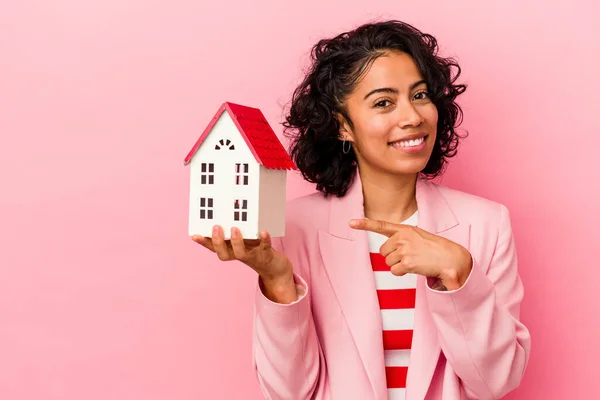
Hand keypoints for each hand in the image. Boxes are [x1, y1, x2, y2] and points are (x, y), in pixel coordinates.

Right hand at [192, 226, 296, 302]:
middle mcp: (239, 254)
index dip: (204, 242)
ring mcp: (252, 255)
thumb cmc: (257, 250)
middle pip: (223, 254)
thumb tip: (228, 209)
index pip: (214, 248)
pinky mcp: (266, 254)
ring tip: (235, 229)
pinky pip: (264, 247)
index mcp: (231, 250)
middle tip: (216, 228)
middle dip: (218, 242)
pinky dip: (264, 239)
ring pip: (240, 253)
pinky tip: (263, 232)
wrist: (275, 268)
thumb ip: (235, 230)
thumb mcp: (244, 240)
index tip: (195, 235)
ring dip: (236, 242)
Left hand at [349, 218, 471, 290]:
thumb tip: (386, 252)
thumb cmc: (434, 249)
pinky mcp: (407, 262)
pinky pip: (394, 271)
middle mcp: (402, 237)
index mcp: (405, 229)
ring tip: (415, 261)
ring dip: (399, 265)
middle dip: (393, 257)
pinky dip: (402, 273)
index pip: (381, 225)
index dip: (364, 224)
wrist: (451, 259)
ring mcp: (404, 249)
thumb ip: (402, 239)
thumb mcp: (418, 237)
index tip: (351, 222)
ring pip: (388, 262)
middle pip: (383, 251)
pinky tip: (415, 268)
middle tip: (410, 256)